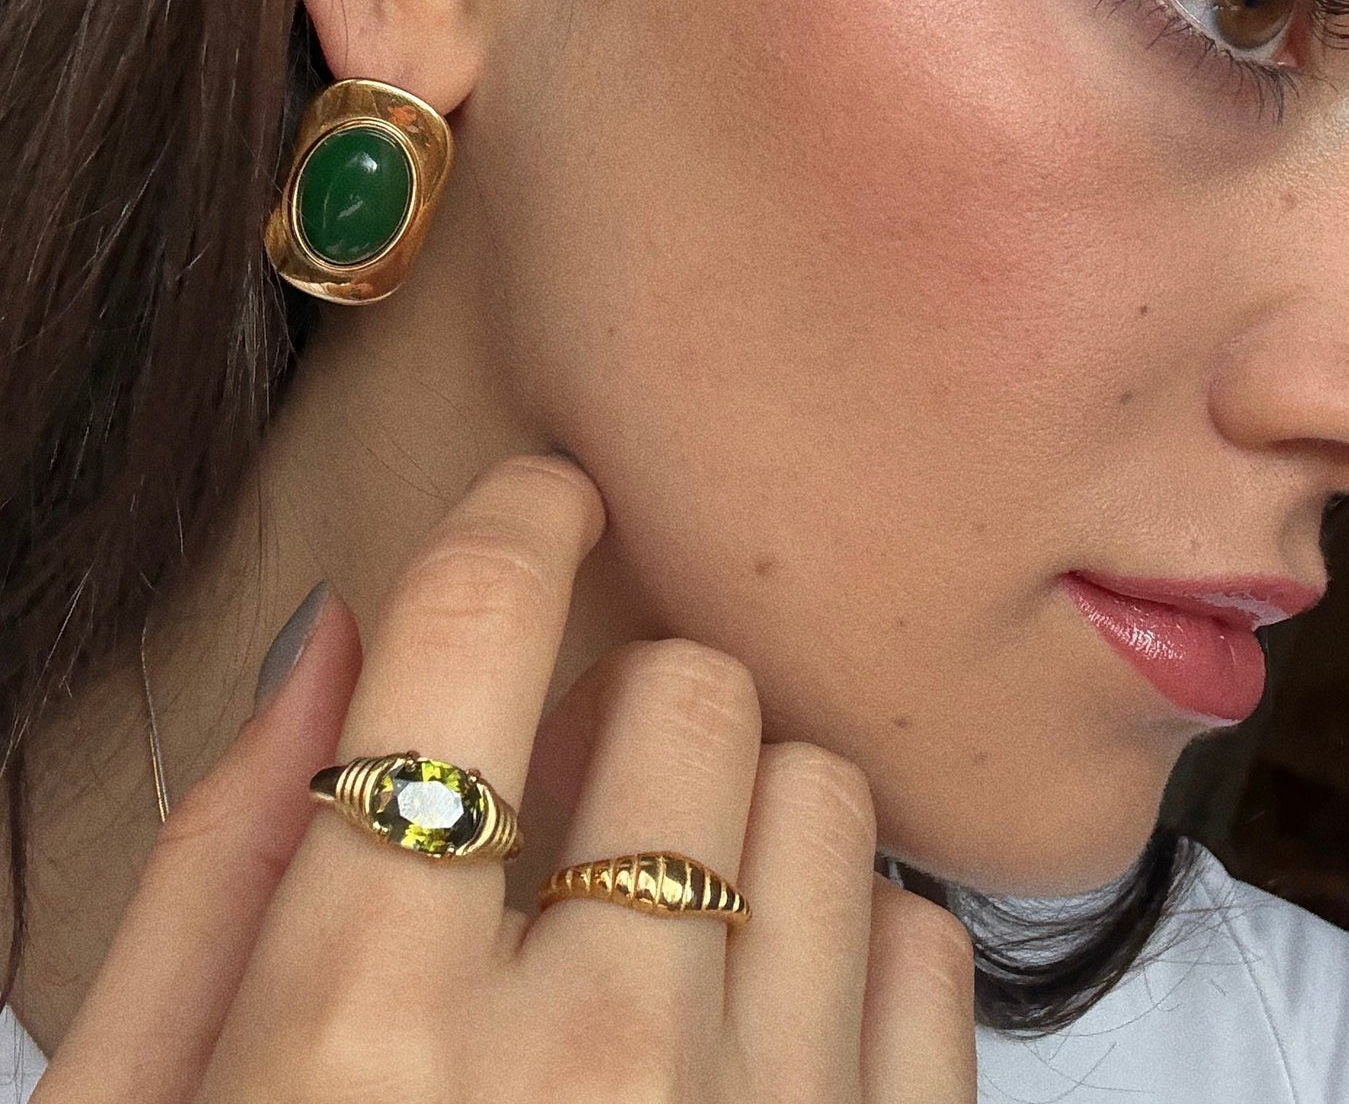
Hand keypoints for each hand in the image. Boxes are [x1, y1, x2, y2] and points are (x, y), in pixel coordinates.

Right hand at [34, 453, 976, 1101]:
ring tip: (671, 908)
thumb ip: (222, 868)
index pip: (471, 630)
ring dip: (745, 812)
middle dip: (632, 703)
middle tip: (582, 783)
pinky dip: (857, 933)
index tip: (545, 496)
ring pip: (826, 787)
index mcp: (360, 1027)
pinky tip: (769, 1011)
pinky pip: (931, 934)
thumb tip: (333, 643)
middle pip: (687, 686)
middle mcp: (587, 1066)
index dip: (514, 517)